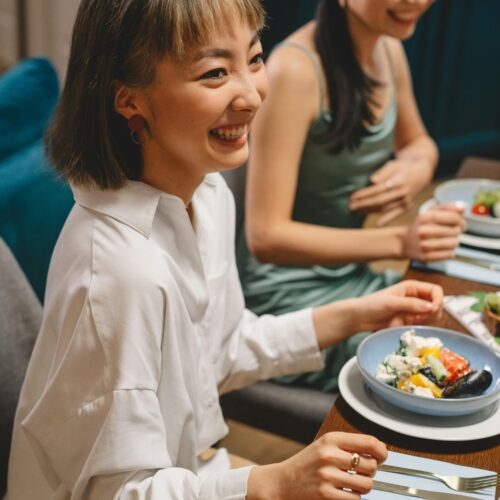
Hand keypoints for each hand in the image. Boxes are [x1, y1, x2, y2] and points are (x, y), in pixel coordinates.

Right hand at [247, 432, 386, 499]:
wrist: (282, 482)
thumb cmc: (307, 464)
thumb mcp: (324, 446)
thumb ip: (348, 446)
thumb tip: (380, 452)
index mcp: (330, 439)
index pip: (369, 442)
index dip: (381, 451)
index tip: (382, 456)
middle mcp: (329, 455)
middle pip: (371, 466)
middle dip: (370, 472)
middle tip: (360, 473)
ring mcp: (327, 476)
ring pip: (366, 485)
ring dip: (363, 487)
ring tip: (351, 483)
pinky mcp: (326, 495)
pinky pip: (355, 499)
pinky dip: (353, 498)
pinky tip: (343, 493)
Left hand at [349, 159, 428, 224]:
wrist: (422, 172)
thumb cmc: (403, 166)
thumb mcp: (394, 164)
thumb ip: (383, 172)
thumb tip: (372, 180)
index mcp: (399, 181)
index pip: (377, 190)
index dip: (364, 195)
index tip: (353, 197)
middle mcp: (403, 192)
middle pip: (379, 201)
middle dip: (363, 204)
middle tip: (350, 206)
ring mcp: (406, 200)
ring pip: (385, 208)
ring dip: (369, 211)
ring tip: (357, 211)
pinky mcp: (408, 206)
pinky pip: (396, 214)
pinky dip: (387, 219)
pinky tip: (377, 224)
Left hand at [353, 280, 443, 332]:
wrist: (360, 318)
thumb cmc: (371, 305)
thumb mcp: (391, 303)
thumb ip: (411, 304)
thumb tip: (431, 307)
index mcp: (411, 287)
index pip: (435, 290)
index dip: (438, 299)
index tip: (433, 309)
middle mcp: (415, 297)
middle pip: (437, 303)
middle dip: (434, 311)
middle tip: (422, 317)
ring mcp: (414, 310)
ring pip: (433, 315)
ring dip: (429, 320)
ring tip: (414, 322)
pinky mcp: (411, 321)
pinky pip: (425, 324)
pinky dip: (423, 326)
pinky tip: (412, 326)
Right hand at [403, 203, 465, 261]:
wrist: (404, 243)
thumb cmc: (422, 226)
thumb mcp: (431, 213)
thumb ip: (448, 208)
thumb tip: (463, 207)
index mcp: (425, 217)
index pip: (454, 218)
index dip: (461, 221)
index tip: (461, 223)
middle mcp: (423, 231)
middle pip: (456, 231)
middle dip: (457, 232)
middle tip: (451, 232)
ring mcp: (424, 245)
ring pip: (454, 243)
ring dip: (454, 242)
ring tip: (447, 240)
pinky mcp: (426, 257)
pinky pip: (449, 254)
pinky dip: (449, 251)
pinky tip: (443, 248)